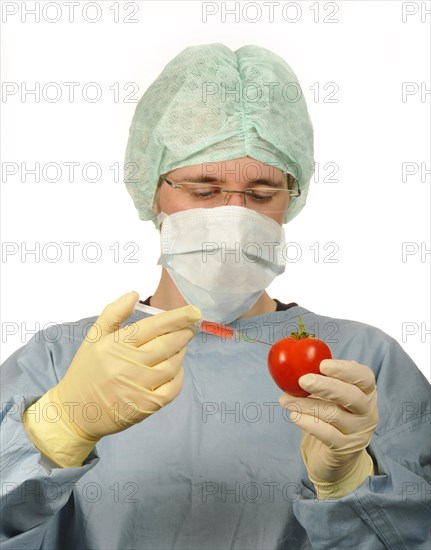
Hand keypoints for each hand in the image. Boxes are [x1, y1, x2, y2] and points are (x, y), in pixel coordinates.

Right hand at [24, 291, 200, 466]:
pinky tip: (175, 369)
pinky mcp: (146, 406)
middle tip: (189, 327)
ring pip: (172, 365)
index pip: (152, 327)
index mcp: (114, 345)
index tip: (193, 312)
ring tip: (180, 345)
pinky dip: (179, 376)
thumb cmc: (86, 371)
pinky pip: (173, 388)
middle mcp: (127, 366)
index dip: (176, 318)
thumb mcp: (93, 338)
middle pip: (166, 345)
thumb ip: (113, 314)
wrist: (75, 413)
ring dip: (181, 352)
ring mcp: (138, 387)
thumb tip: (135, 294)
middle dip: (184, 333)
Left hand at [279, 359, 377, 498]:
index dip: (345, 369)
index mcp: (366, 392)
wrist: (338, 456)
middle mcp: (367, 411)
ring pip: (333, 414)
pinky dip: (307, 423)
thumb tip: (297, 363)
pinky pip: (326, 434)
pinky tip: (293, 416)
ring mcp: (359, 432)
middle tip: (302, 380)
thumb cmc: (333, 415)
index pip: (365, 377)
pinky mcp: (345, 449)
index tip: (323, 365)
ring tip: (285, 400)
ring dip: (305, 405)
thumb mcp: (332, 396)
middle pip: (352, 396)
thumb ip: (323, 379)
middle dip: (326, 386)